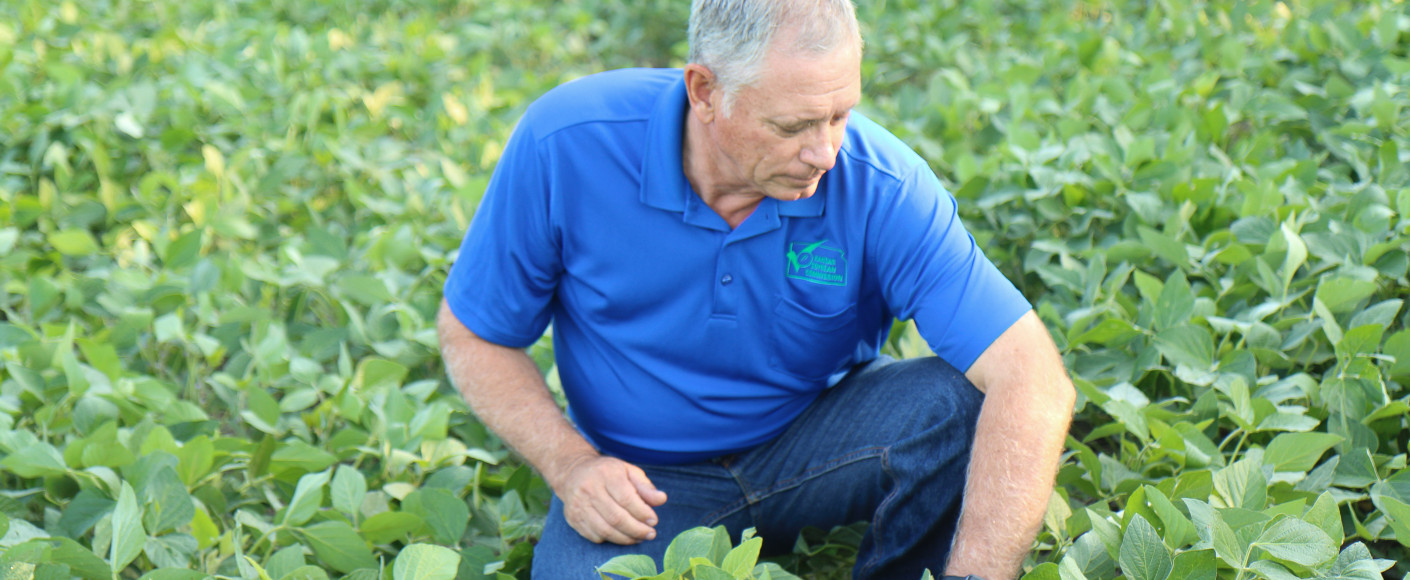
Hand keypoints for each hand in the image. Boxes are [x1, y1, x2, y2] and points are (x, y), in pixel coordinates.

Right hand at [552, 454, 668, 544]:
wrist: (573, 472)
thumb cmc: (607, 472)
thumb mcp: (628, 471)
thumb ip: (645, 486)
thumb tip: (661, 499)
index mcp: (606, 474)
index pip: (626, 499)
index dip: (642, 513)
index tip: (654, 521)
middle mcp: (589, 489)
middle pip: (616, 518)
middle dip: (637, 530)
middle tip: (650, 534)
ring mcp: (578, 505)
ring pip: (605, 530)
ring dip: (626, 538)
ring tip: (639, 538)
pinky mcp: (573, 518)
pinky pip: (594, 536)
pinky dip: (611, 539)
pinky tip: (622, 536)